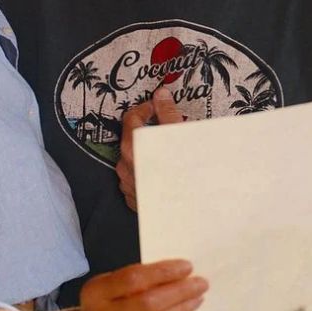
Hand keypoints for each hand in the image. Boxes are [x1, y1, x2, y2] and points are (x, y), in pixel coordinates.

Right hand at [74, 259, 207, 310]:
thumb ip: (136, 280)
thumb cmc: (105, 307)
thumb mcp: (109, 287)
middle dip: (180, 292)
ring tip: (197, 300)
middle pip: (148, 303)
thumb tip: (179, 274)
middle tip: (201, 284)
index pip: (133, 278)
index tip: (187, 267)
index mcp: (94, 292)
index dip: (163, 272)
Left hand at [116, 88, 181, 210]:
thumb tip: (160, 94)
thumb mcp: (180, 138)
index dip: (145, 108)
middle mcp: (125, 165)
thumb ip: (168, 114)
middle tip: (167, 130)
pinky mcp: (133, 199)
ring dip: (148, 153)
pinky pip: (137, 178)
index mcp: (133, 147)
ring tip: (169, 154)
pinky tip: (165, 174)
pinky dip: (147, 172)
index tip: (158, 107)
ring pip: (134, 160)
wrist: (186, 216)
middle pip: (131, 139)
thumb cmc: (185, 176)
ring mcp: (127, 184)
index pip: (131, 117)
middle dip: (148, 131)